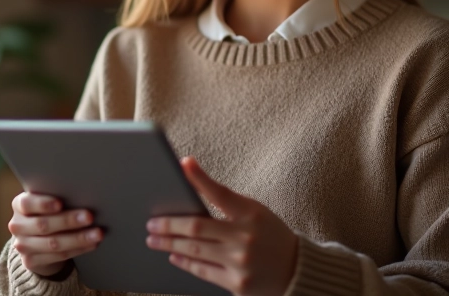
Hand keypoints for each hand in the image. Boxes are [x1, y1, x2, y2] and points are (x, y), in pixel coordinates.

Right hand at [8, 191, 102, 277]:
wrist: (36, 241)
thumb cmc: (47, 213)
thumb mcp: (46, 203)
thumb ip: (57, 197)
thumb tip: (84, 194)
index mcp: (19, 205)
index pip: (27, 203)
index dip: (43, 204)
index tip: (60, 203)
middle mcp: (17, 225)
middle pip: (43, 224)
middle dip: (68, 220)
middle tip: (90, 216)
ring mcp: (22, 245)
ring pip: (53, 243)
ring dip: (78, 238)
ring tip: (97, 233)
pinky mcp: (31, 261)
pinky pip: (59, 256)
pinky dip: (78, 249)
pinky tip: (92, 244)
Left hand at [145, 157, 298, 295]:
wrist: (297, 270)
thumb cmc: (270, 235)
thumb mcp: (254, 211)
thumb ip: (226, 201)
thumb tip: (192, 180)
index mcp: (252, 214)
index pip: (220, 192)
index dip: (198, 178)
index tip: (181, 164)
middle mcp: (245, 237)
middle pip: (196, 227)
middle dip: (168, 224)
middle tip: (151, 223)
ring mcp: (240, 263)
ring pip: (194, 250)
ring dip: (169, 244)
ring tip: (154, 239)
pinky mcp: (237, 284)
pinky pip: (203, 271)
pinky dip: (185, 262)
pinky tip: (174, 255)